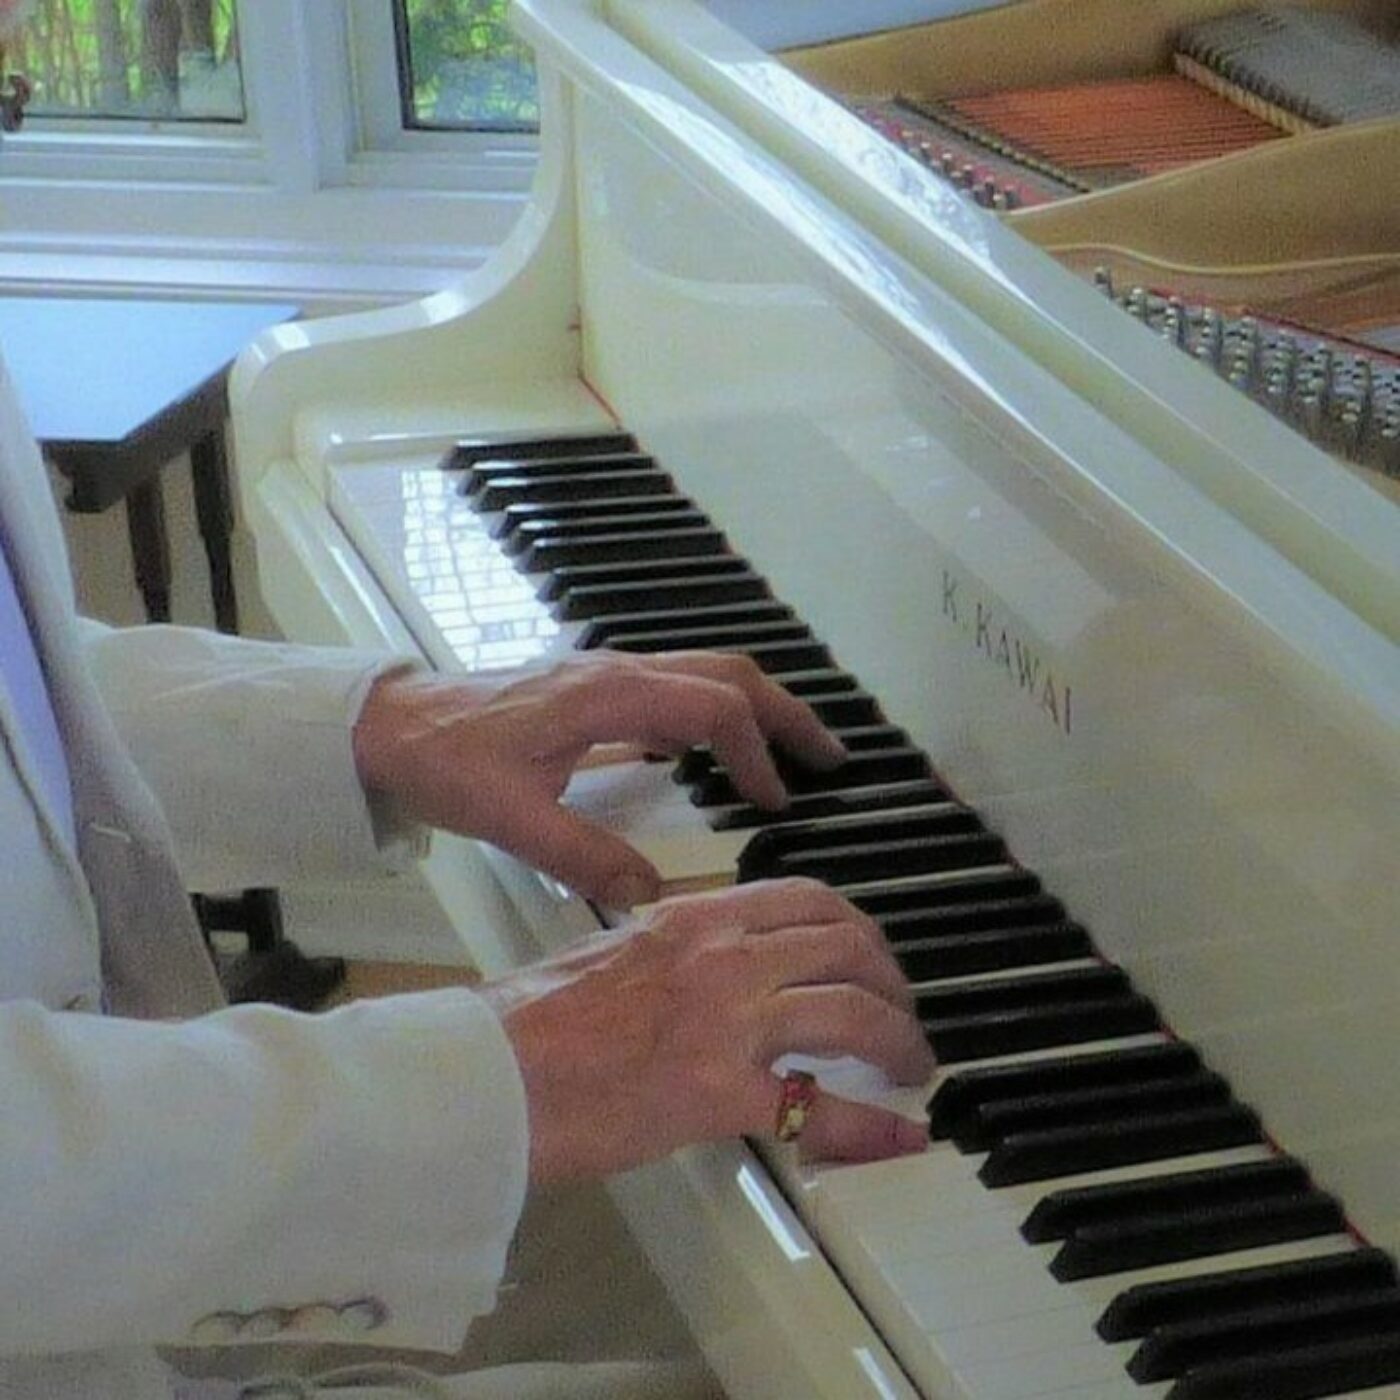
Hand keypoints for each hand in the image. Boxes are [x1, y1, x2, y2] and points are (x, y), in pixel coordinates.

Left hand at [352, 650, 846, 907]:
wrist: (391, 724)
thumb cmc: (445, 762)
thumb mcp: (511, 819)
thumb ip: (583, 858)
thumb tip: (652, 898)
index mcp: (607, 696)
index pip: (713, 709)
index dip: (755, 753)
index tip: (774, 802)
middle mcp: (617, 672)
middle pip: (728, 673)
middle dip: (785, 712)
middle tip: (829, 758)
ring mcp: (607, 674)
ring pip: (705, 672)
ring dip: (755, 707)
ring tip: (791, 754)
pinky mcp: (593, 687)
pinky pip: (675, 685)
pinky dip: (713, 711)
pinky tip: (712, 753)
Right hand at [478, 880, 934, 1182]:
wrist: (489, 1074)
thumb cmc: (530, 1023)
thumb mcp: (613, 956)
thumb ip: (675, 956)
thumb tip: (715, 981)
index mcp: (691, 918)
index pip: (802, 899)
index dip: (855, 927)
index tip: (869, 954)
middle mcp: (718, 955)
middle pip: (843, 945)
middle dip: (891, 979)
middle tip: (901, 1011)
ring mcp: (722, 1020)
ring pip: (848, 1008)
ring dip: (897, 1037)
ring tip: (910, 1064)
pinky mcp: (715, 1090)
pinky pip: (816, 1106)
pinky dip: (871, 1123)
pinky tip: (899, 1133)